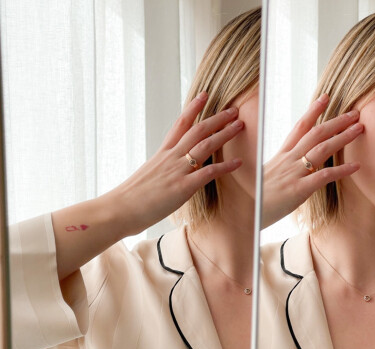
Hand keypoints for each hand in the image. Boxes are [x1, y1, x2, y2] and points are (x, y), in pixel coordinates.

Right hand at [107, 92, 243, 237]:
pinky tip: (238, 163)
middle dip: (217, 118)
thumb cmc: (130, 196)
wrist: (118, 209)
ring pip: (204, 145)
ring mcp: (177, 170)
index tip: (204, 96)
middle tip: (233, 110)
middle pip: (197, 131)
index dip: (193, 108)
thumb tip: (168, 171)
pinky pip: (208, 172)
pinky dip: (225, 167)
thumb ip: (161, 169)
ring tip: (239, 125)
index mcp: (162, 154)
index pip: (179, 124)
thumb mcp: (148, 175)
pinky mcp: (182, 187)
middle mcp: (171, 157)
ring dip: (224, 134)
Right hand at [262, 94, 362, 228]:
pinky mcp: (298, 190)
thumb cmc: (256, 197)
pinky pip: (323, 176)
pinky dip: (341, 170)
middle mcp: (288, 161)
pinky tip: (355, 166)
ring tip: (359, 129)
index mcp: (281, 156)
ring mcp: (293, 174)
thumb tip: (293, 165)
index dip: (313, 111)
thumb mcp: (266, 176)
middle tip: (354, 114)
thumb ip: (281, 168)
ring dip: (342, 137)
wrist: (247, 212)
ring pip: (321, 149)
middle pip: (314, 134)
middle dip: (336, 122)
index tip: (325, 97)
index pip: (299, 128)